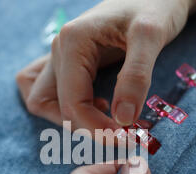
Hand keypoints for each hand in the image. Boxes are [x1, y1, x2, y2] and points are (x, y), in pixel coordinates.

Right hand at [16, 0, 190, 135]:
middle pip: (48, 105)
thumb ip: (136, 76)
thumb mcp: (151, 36)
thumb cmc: (154, 6)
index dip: (96, 128)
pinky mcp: (68, 62)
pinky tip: (97, 105)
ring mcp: (60, 56)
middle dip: (83, 126)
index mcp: (72, 43)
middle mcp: (58, 50)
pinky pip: (49, 92)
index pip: (71, 104)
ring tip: (103, 119)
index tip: (125, 138)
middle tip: (120, 134)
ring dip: (66, 118)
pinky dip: (65, 107)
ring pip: (41, 100)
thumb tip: (122, 119)